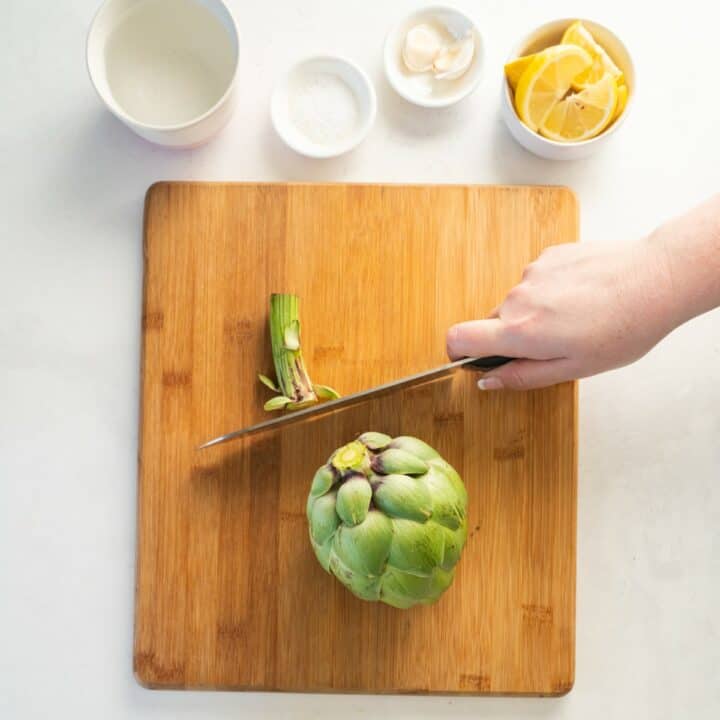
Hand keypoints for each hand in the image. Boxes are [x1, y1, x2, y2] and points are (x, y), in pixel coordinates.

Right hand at [446, 238, 677, 389]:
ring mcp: (532, 272)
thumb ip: (523, 376)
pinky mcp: (549, 255)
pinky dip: (550, 292)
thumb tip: (489, 382)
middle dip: (513, 337)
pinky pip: (536, 280)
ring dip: (535, 313)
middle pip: (492, 322)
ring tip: (576, 317)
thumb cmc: (623, 328)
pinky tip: (582, 296)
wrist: (657, 279)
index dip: (456, 351)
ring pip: (517, 302)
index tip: (468, 358)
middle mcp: (518, 298)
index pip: (459, 337)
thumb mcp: (574, 368)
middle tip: (552, 345)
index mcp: (521, 331)